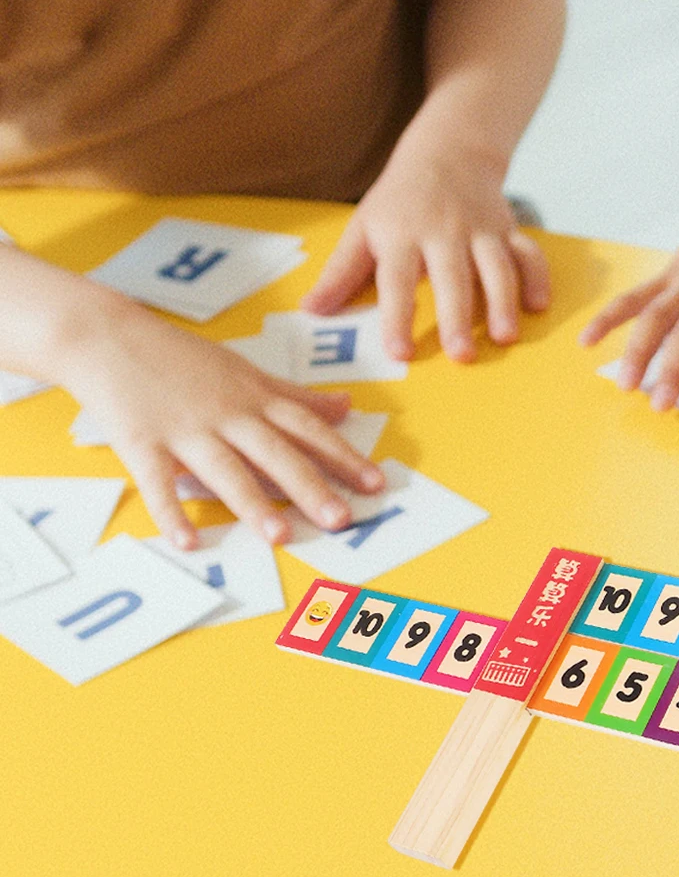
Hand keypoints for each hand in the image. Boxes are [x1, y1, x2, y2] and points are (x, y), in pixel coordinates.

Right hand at [67, 305, 382, 549]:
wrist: (105, 333)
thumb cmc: (181, 357)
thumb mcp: (245, 370)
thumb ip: (296, 395)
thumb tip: (347, 405)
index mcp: (254, 398)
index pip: (308, 429)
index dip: (343, 456)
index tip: (375, 483)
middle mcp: (227, 415)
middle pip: (276, 453)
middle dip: (311, 486)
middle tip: (342, 519)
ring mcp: (184, 430)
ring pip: (225, 469)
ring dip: (253, 504)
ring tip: (282, 536)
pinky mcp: (141, 442)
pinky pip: (158, 482)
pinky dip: (170, 512)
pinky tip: (188, 542)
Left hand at [303, 139, 549, 363]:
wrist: (448, 148)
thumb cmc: (400, 199)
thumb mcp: (363, 227)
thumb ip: (341, 273)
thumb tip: (311, 311)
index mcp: (401, 235)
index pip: (395, 282)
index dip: (397, 318)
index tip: (400, 353)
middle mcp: (443, 232)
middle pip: (451, 278)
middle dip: (458, 316)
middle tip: (461, 354)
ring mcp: (479, 230)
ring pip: (495, 267)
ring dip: (503, 302)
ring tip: (505, 337)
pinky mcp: (507, 230)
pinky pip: (528, 253)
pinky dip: (537, 277)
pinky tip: (538, 305)